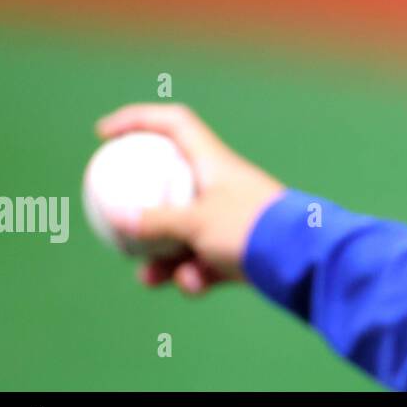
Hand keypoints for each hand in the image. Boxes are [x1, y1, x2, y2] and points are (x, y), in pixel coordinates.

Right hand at [94, 103, 286, 295]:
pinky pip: (204, 261)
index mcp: (213, 162)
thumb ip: (155, 220)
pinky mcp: (240, 248)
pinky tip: (194, 286)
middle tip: (118, 231)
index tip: (104, 134)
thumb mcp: (195, 222)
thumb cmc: (250, 227)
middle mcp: (221, 185)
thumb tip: (116, 217)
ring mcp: (230, 217)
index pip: (173, 124)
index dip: (137, 120)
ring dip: (163, 258)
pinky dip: (196, 274)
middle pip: (170, 187)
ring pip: (183, 234)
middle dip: (142, 214)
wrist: (302, 257)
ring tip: (149, 278)